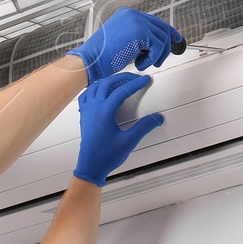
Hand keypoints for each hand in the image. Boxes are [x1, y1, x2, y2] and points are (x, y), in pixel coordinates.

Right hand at [68, 7, 181, 84]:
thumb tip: (155, 43)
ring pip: (162, 39)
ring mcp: (137, 22)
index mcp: (128, 14)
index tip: (174, 40)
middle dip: (166, 45)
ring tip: (143, 63)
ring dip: (156, 56)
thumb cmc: (101, 55)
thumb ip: (138, 36)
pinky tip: (139, 64)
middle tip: (161, 58)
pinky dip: (151, 59)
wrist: (90, 61)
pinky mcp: (141, 33)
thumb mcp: (122, 40)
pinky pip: (158, 47)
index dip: (167, 32)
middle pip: (162, 27)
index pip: (154, 21)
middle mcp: (133, 14)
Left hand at [72, 72, 163, 187]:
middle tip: (135, 78)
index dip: (135, 83)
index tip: (145, 80)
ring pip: (96, 86)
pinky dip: (95, 89)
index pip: (121, 90)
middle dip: (123, 77)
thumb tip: (157, 118)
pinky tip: (102, 92)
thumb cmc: (106, 156)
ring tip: (121, 82)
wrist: (90, 166)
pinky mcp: (84, 116)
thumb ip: (144, 127)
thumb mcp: (129, 142)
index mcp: (104, 112)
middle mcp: (94, 108)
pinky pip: (86, 95)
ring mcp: (87, 111)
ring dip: (109, 81)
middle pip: (107, 83)